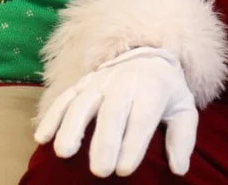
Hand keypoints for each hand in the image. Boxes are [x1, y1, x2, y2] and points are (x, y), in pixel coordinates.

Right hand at [34, 47, 197, 177]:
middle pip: (113, 111)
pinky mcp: (82, 83)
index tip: (124, 170)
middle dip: (105, 141)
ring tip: (64, 153)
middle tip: (99, 171)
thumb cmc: (166, 93)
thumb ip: (182, 139)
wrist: (148, 57)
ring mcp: (100, 81)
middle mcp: (124, 81)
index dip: (133, 143)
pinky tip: (42, 137)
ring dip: (71, 126)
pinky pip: (64, 98)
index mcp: (152, 88)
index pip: (142, 117)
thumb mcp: (184, 110)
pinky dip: (51, 116)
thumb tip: (179, 169)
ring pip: (83, 102)